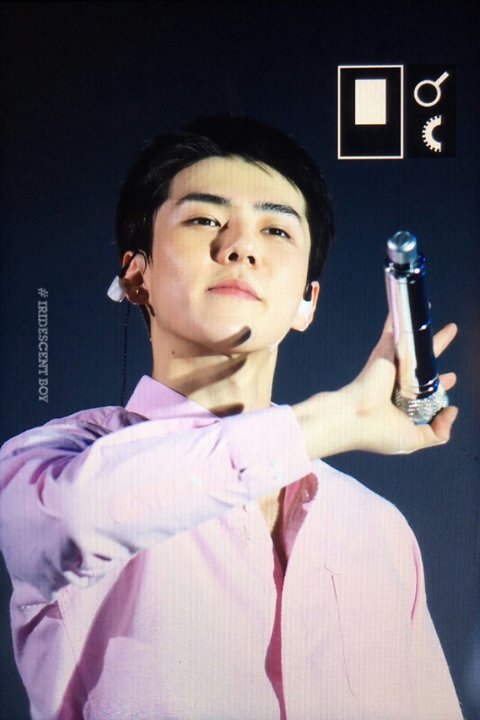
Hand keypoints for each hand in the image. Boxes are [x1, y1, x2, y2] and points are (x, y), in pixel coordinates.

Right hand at [293, 320, 457, 458]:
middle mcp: (399, 384)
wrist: (353, 418)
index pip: (427, 391)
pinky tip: (405, 301)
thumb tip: (452, 409)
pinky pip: (393, 330)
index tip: (451, 378)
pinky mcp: (385, 353)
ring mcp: (392, 367)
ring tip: (436, 312)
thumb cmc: (379, 432)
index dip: (442, 384)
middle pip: (424, 362)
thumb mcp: (415, 440)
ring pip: (414, 344)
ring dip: (424, 329)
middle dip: (438, 348)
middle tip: (450, 331)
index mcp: (405, 405)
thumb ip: (438, 432)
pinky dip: (396, 317)